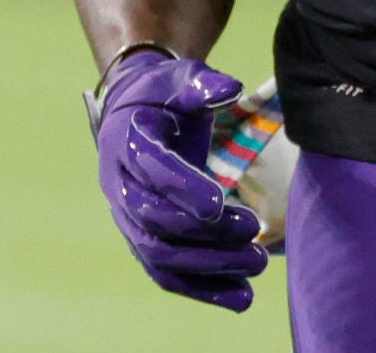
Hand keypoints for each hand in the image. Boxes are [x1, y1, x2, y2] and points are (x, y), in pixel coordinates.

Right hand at [87, 51, 267, 311]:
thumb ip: (203, 83)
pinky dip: (202, 290)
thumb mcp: (181, 78)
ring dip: (208, 268)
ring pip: (160, 255)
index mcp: (127, 141)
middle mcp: (119, 185)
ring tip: (256, 265)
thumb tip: (228, 88)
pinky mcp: (143, 239)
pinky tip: (242, 297)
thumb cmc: (164, 94)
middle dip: (203, 234)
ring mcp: (128, 218)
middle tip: (252, 232)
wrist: (135, 113)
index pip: (150, 170)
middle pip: (154, 221)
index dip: (181, 187)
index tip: (219, 202)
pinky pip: (166, 273)